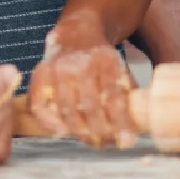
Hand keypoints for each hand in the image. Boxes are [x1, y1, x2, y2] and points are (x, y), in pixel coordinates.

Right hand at [28, 22, 137, 148]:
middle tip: (108, 144)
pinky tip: (63, 133)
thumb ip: (128, 92)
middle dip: (100, 132)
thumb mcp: (119, 67)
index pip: (114, 96)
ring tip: (92, 142)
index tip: (128, 141)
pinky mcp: (40, 75)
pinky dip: (50, 124)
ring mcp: (57, 69)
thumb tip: (139, 122)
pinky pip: (40, 106)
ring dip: (80, 132)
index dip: (121, 122)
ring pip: (66, 109)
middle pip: (89, 106)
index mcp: (105, 60)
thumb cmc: (100, 59)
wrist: (75, 34)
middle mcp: (79, 64)